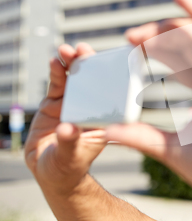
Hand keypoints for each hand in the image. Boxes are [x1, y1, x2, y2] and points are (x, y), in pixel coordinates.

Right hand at [24, 43, 105, 194]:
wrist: (50, 170)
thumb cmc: (68, 166)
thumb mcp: (71, 156)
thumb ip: (69, 142)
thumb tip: (66, 129)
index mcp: (104, 118)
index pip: (112, 93)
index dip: (112, 75)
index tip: (111, 61)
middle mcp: (92, 106)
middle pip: (94, 80)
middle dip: (89, 63)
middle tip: (84, 50)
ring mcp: (74, 102)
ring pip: (75, 77)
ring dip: (72, 63)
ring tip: (66, 51)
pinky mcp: (56, 102)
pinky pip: (57, 83)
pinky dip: (56, 71)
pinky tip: (54, 61)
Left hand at [105, 0, 191, 215]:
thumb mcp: (173, 152)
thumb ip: (144, 137)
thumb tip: (109, 130)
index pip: (181, 61)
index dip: (156, 52)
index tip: (129, 52)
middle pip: (187, 45)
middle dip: (157, 38)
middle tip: (129, 39)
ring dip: (168, 28)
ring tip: (139, 33)